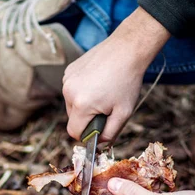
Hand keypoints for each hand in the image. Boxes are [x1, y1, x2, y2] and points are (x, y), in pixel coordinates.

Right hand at [63, 8, 169, 141]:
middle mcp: (68, 92)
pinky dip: (82, 91)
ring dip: (84, 104)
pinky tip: (97, 82)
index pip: (74, 132)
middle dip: (87, 118)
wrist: (127, 49)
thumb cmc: (127, 81)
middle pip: (72, 118)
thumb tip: (99, 144)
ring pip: (71, 104)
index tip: (99, 129)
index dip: (86, 136)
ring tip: (102, 93)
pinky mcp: (69, 71)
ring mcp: (67, 79)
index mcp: (81, 104)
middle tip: (105, 108)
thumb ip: (110, 134)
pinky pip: (72, 89)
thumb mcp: (123, 113)